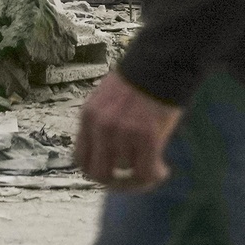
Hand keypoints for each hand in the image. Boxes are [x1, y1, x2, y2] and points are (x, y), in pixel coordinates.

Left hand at [73, 71, 182, 192]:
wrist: (163, 62)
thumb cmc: (140, 81)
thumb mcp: (108, 100)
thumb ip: (103, 125)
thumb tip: (108, 156)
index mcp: (88, 116)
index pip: (80, 159)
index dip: (96, 172)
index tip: (112, 173)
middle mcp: (101, 126)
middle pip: (99, 174)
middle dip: (116, 183)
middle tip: (133, 180)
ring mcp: (122, 132)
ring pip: (126, 173)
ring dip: (141, 177)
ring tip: (154, 168)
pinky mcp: (146, 136)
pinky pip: (146, 172)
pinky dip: (155, 175)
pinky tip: (164, 169)